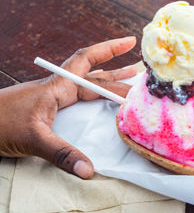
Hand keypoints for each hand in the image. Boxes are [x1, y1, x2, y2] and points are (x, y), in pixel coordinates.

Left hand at [0, 37, 136, 178]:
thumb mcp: (33, 139)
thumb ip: (62, 154)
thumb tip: (89, 170)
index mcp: (58, 87)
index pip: (88, 63)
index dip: (110, 50)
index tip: (130, 42)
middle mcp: (59, 88)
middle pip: (95, 76)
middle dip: (118, 73)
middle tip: (141, 76)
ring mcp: (54, 97)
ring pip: (89, 85)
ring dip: (109, 80)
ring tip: (130, 76)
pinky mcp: (51, 108)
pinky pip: (81, 97)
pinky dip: (96, 95)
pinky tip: (103, 99)